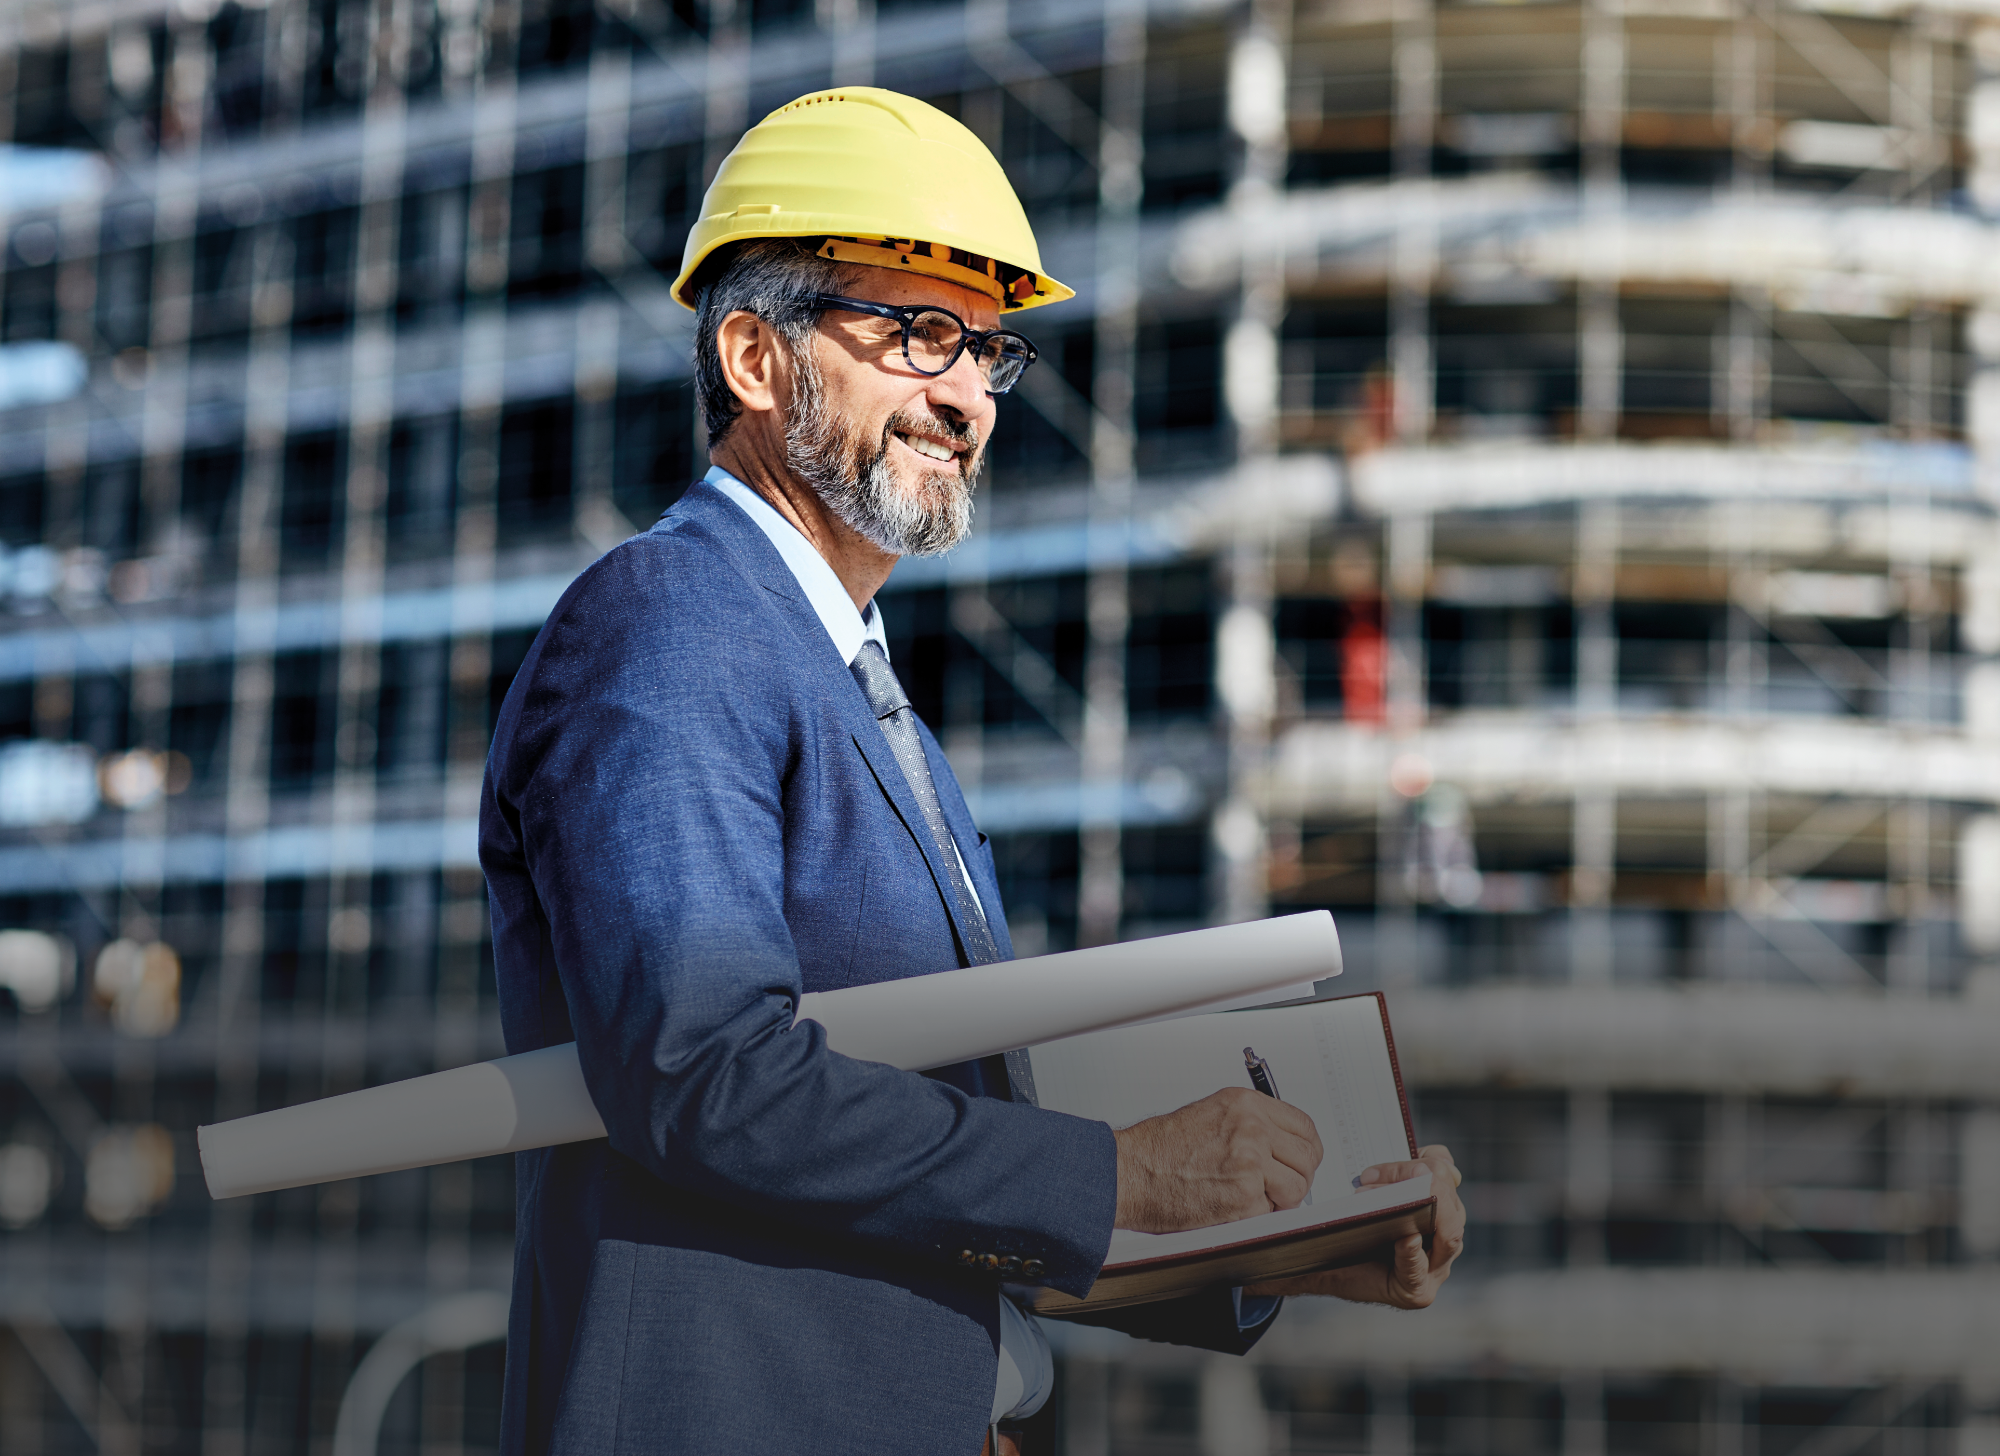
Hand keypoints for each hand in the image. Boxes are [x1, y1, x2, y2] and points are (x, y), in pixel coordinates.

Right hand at [1112, 1087, 1322, 1232]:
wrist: (1130, 1172)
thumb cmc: (1160, 1149)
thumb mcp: (1212, 1115)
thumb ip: (1251, 1124)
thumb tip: (1283, 1145)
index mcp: (1246, 1105)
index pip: (1305, 1127)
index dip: (1306, 1150)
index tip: (1300, 1162)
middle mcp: (1252, 1129)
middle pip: (1308, 1158)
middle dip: (1296, 1177)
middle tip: (1275, 1186)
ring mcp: (1250, 1164)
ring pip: (1297, 1189)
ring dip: (1279, 1200)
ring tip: (1249, 1197)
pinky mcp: (1244, 1199)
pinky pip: (1272, 1214)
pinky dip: (1255, 1218)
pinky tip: (1229, 1206)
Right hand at [1242, 1144, 1465, 1308]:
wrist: (1349, 1245)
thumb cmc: (1330, 1259)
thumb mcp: (1308, 1268)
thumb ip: (1284, 1277)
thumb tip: (1248, 1281)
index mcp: (1408, 1289)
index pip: (1417, 1273)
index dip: (1414, 1256)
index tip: (1405, 1238)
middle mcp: (1433, 1266)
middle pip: (1448, 1234)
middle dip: (1427, 1205)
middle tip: (1396, 1181)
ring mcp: (1444, 1236)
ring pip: (1452, 1207)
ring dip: (1427, 1182)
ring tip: (1401, 1165)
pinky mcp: (1445, 1203)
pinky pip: (1451, 1183)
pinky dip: (1436, 1166)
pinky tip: (1422, 1155)